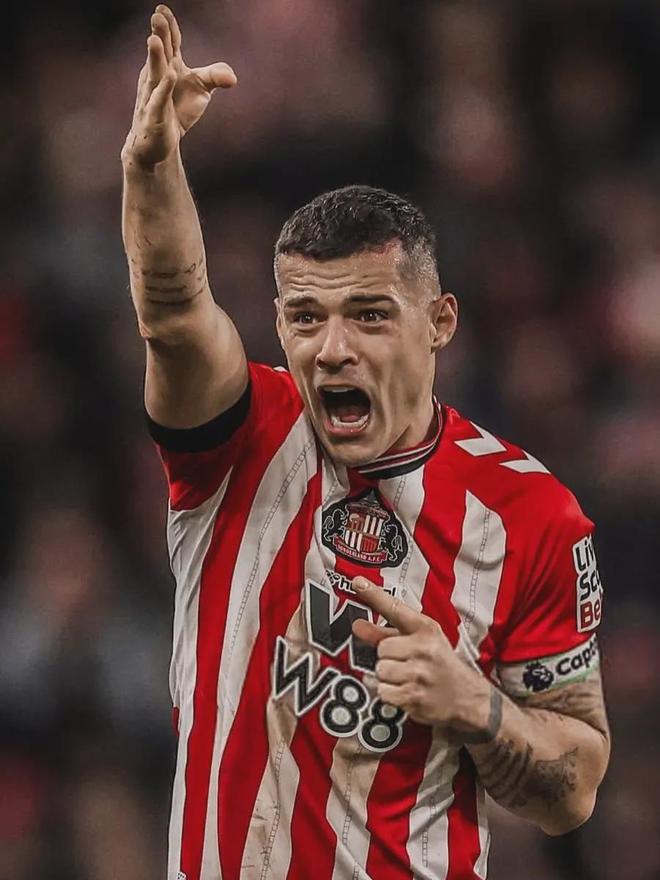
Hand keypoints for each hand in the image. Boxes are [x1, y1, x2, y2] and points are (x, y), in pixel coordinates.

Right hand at [122, 4, 236, 169]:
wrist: (158, 143)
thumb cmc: (177, 110)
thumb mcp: (200, 91)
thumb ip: (214, 77)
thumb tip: (232, 78)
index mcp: (169, 67)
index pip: (170, 44)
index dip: (167, 28)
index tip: (162, 8)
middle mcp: (157, 78)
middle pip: (160, 55)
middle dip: (159, 36)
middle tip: (156, 17)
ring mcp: (153, 97)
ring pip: (154, 75)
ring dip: (155, 58)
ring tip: (154, 40)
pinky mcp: (154, 117)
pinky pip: (158, 101)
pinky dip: (163, 89)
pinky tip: (169, 77)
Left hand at [351, 576, 488, 729]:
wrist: (466, 697)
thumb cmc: (439, 663)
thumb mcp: (419, 641)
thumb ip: (385, 632)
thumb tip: (356, 626)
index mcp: (425, 629)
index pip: (394, 608)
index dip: (374, 595)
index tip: (357, 582)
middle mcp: (424, 648)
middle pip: (382, 648)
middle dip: (387, 657)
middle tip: (403, 662)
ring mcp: (420, 674)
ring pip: (380, 670)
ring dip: (386, 676)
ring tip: (404, 677)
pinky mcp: (415, 697)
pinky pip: (383, 691)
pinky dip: (388, 693)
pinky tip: (403, 691)